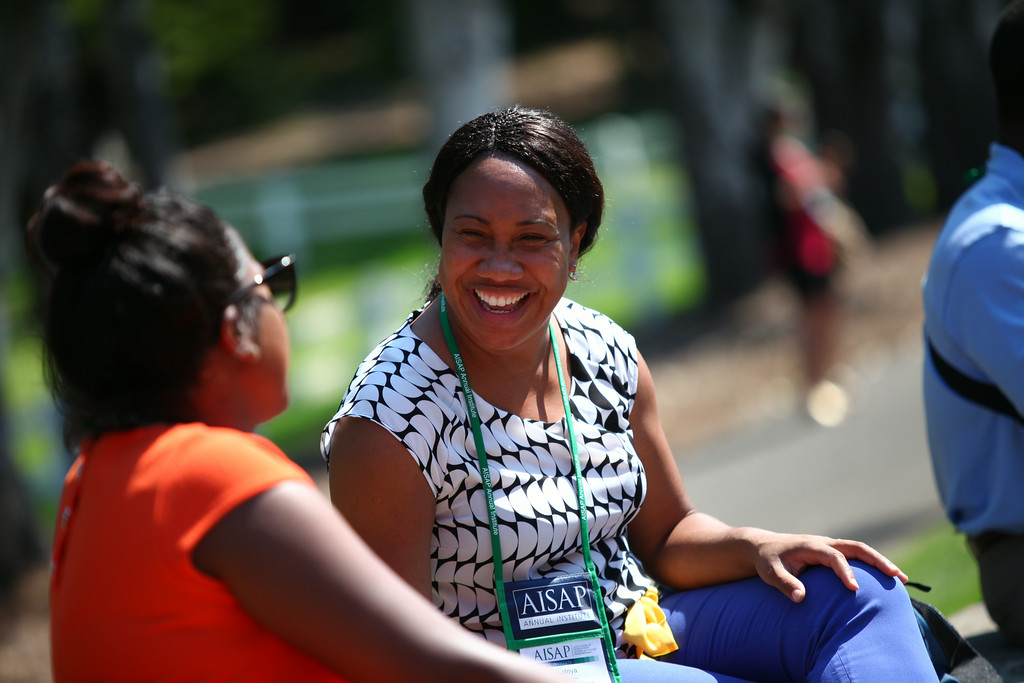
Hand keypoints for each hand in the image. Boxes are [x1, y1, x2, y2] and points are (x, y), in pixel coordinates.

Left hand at [747, 530, 907, 601]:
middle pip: (857, 548)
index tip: (855, 589)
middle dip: (878, 561)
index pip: (834, 557)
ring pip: (860, 551)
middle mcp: (824, 543)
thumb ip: (785, 583)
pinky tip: (885, 581)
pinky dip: (872, 565)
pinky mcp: (832, 553)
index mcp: (811, 546)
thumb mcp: (770, 572)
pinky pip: (856, 557)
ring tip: (901, 579)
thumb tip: (801, 598)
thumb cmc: (768, 561)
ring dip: (880, 563)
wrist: (764, 547)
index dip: (845, 572)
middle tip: (898, 577)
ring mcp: (830, 546)